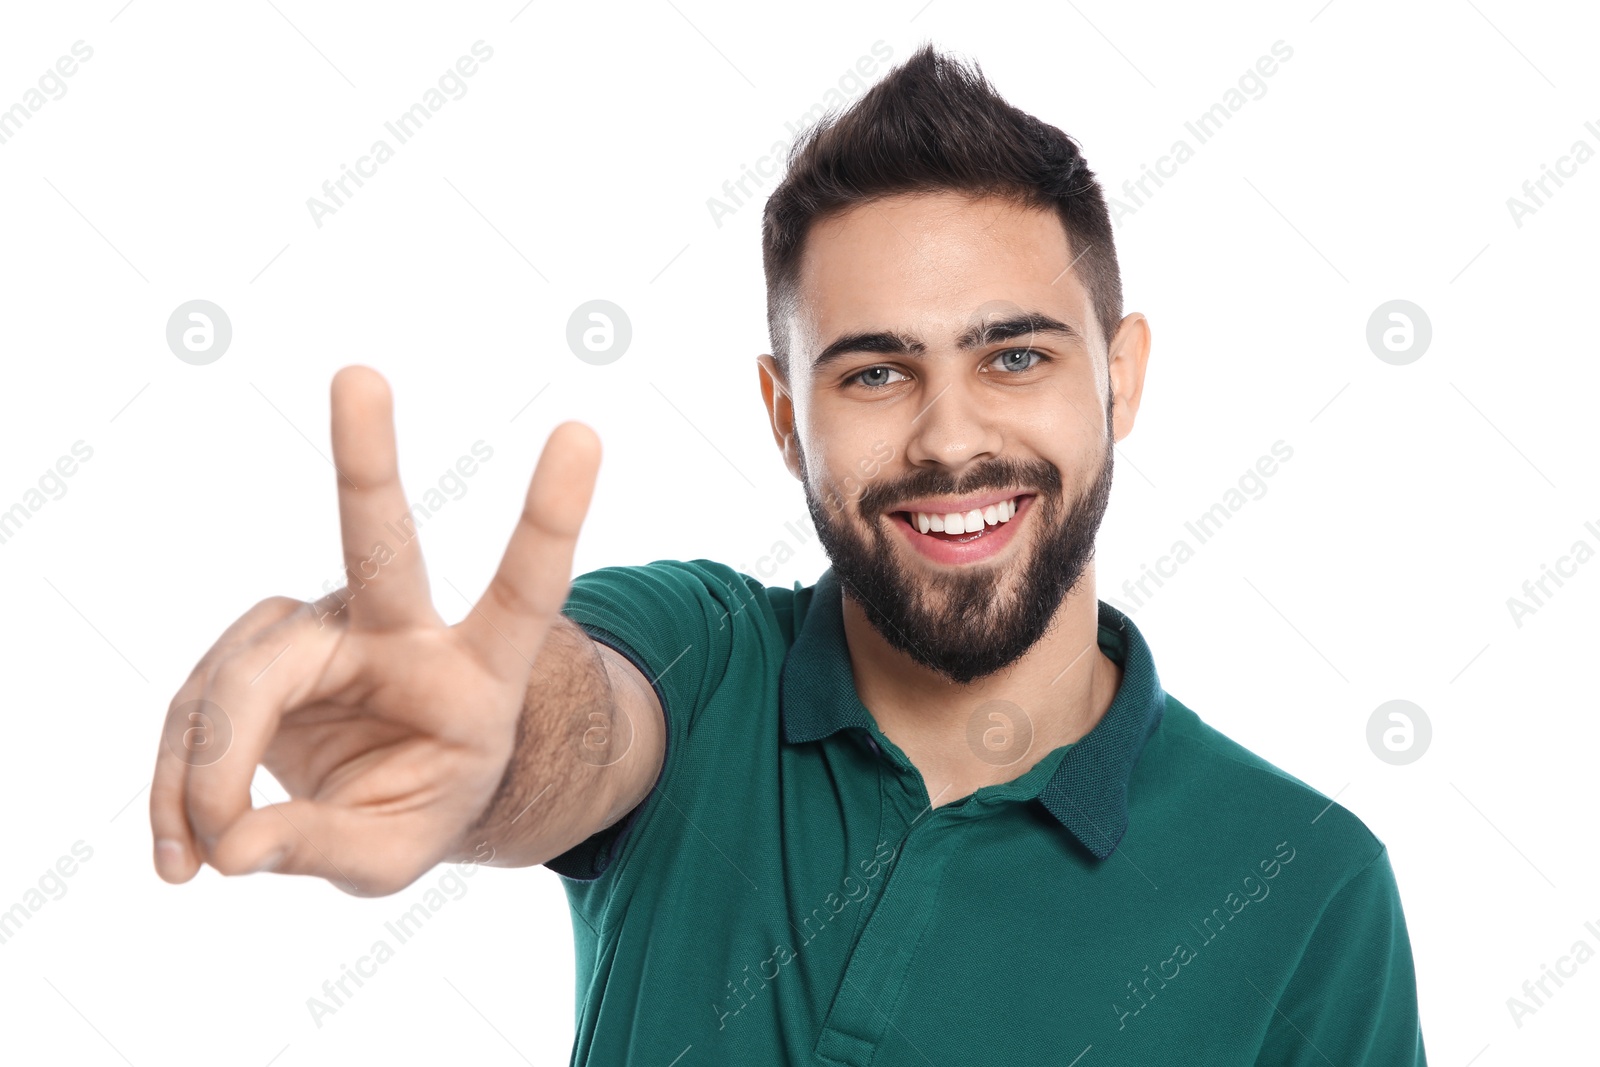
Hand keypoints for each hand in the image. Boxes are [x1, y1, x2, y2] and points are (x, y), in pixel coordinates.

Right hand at [149, 366, 600, 895]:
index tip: (582, 433)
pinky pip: (196, 706)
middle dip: (367, 459)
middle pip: (378, 543)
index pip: (522, 586)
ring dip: (208, 769)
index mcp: (478, 671)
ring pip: (245, 674)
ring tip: (196, 859)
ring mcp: (325, 627)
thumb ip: (325, 849)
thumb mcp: (395, 855)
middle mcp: (400, 627)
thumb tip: (233, 845)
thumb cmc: (417, 806)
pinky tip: (177, 851)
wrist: (383, 793)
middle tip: (359, 375)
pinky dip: (176, 782)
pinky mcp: (260, 644)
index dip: (549, 516)